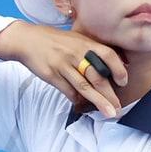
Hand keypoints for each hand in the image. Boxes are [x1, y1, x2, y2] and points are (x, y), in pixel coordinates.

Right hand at [0, 21, 129, 117]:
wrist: (27, 39)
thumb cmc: (56, 41)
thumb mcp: (77, 38)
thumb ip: (96, 50)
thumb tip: (122, 62)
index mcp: (85, 43)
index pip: (108, 55)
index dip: (118, 69)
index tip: (124, 82)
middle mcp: (75, 54)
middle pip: (97, 77)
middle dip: (110, 95)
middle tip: (118, 108)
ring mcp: (63, 65)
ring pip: (84, 87)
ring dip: (98, 102)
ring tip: (109, 113)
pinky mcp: (51, 75)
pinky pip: (68, 91)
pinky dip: (77, 99)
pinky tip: (83, 104)